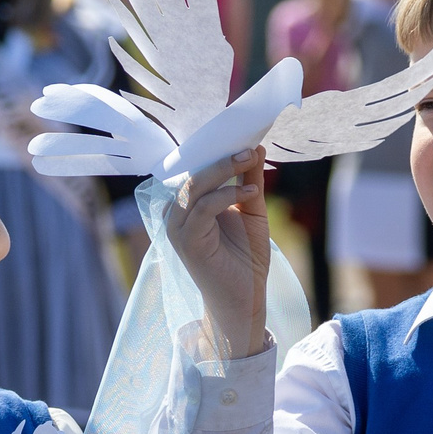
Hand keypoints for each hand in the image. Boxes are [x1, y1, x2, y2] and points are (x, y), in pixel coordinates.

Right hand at [168, 147, 272, 358]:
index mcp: (189, 205)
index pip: (197, 169)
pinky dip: (226, 196)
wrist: (245, 299)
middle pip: (194, 173)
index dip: (217, 150)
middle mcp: (177, 214)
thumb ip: (249, 181)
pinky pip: (202, 209)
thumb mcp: (252, 211)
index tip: (243, 133)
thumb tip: (255, 148)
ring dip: (223, 170)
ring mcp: (178, 228)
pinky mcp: (186, 242)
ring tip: (249, 159)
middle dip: (222, 156)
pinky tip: (248, 192)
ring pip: (194, 187)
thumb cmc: (246, 258)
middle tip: (248, 144)